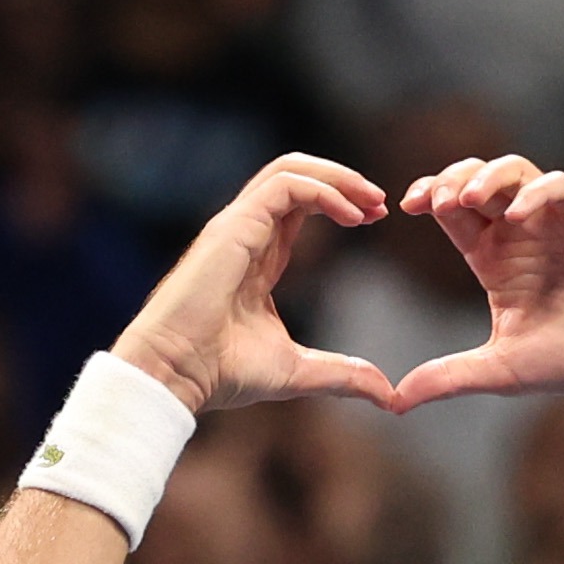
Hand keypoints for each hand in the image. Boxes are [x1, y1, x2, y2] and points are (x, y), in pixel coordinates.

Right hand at [112, 155, 397, 414]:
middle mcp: (246, 233)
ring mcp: (237, 225)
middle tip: (380, 202)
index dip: (339, 202)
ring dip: (337, 177)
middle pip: (295, 176)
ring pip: (289, 169)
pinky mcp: (234, 226)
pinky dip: (323, 191)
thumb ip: (342, 374)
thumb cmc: (220, 372)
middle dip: (343, 180)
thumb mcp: (297, 371)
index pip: (299, 206)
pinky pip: (285, 186)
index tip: (374, 218)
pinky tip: (351, 216)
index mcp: (257, 257)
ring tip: (372, 201)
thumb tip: (386, 394)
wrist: (177, 373)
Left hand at [391, 158, 563, 408]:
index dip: (429, 196)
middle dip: (452, 178)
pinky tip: (519, 212)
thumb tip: (393, 402)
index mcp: (496, 258)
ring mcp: (558, 221)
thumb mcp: (501, 371)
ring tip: (471, 197)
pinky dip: (537, 191)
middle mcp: (523, 232)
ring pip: (516, 172)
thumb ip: (449, 378)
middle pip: (478, 180)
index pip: (454, 211)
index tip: (406, 206)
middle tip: (432, 197)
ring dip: (490, 177)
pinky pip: (561, 186)